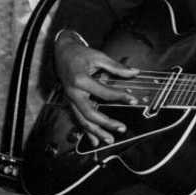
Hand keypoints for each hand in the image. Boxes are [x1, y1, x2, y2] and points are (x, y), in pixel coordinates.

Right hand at [54, 30, 138, 144]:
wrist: (62, 53)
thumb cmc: (80, 54)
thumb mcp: (99, 56)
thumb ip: (116, 67)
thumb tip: (134, 72)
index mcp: (80, 80)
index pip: (104, 92)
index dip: (120, 97)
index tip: (133, 100)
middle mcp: (73, 92)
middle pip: (90, 113)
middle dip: (106, 123)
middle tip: (121, 128)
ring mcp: (70, 99)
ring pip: (82, 120)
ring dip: (96, 132)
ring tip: (109, 139)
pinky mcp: (70, 103)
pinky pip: (79, 119)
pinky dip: (86, 131)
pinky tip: (94, 141)